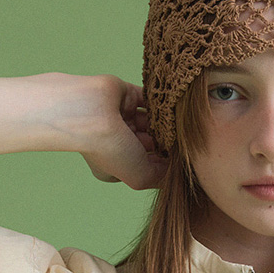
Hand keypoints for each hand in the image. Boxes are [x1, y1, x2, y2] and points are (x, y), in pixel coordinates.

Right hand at [79, 75, 168, 190]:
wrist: (91, 112)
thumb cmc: (110, 149)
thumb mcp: (140, 177)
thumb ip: (162, 177)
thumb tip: (178, 168)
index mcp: (116, 164)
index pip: (145, 167)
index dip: (161, 166)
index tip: (177, 164)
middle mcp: (117, 141)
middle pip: (150, 144)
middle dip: (165, 145)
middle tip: (181, 143)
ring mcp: (121, 118)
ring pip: (151, 123)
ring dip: (165, 125)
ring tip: (178, 127)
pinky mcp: (126, 95)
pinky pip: (149, 100)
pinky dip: (160, 104)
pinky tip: (172, 110)